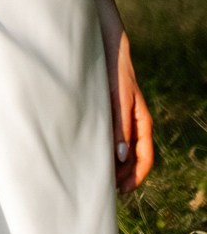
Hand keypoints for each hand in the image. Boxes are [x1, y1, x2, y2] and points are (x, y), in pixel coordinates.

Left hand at [106, 27, 154, 192]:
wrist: (104, 44)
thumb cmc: (113, 69)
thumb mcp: (118, 98)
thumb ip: (120, 126)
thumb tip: (122, 157)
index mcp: (141, 121)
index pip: (145, 158)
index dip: (135, 177)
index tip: (121, 190)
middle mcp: (132, 121)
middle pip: (132, 157)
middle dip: (122, 175)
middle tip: (104, 188)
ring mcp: (120, 116)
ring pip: (120, 148)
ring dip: (112, 163)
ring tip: (95, 175)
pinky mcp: (106, 109)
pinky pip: (109, 136)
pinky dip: (103, 148)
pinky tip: (88, 151)